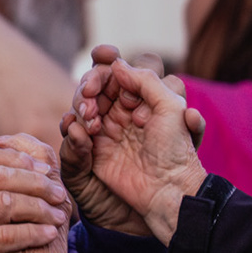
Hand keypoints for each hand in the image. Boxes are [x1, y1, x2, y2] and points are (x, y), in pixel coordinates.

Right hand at [0, 143, 70, 252]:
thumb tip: (26, 147)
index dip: (18, 159)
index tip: (46, 170)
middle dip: (35, 183)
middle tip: (59, 193)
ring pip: (6, 204)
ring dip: (39, 208)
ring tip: (58, 215)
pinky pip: (7, 235)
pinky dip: (33, 232)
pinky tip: (50, 234)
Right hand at [66, 46, 208, 244]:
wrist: (167, 188)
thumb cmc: (174, 148)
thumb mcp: (171, 106)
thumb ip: (146, 79)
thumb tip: (117, 64)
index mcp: (145, 95)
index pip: (120, 69)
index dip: (109, 64)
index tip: (106, 64)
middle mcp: (126, 107)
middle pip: (97, 81)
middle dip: (91, 82)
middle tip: (90, 94)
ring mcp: (109, 125)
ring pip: (85, 100)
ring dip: (83, 102)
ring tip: (93, 118)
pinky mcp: (96, 145)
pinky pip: (77, 126)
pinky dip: (77, 123)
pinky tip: (88, 129)